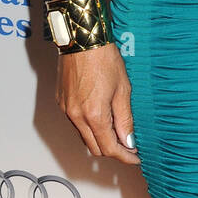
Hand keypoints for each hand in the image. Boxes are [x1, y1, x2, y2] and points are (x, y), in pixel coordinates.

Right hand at [56, 41, 139, 164]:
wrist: (82, 39)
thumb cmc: (104, 58)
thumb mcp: (123, 89)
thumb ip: (125, 118)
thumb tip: (129, 139)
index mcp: (93, 115)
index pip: (109, 148)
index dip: (124, 156)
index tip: (135, 158)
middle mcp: (76, 116)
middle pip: (95, 148)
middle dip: (113, 150)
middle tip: (129, 146)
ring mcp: (66, 110)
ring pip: (84, 137)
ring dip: (100, 138)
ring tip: (117, 130)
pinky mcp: (61, 102)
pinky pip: (76, 124)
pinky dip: (89, 127)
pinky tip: (101, 117)